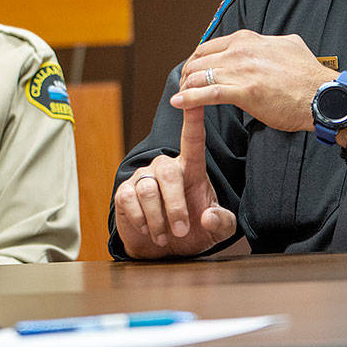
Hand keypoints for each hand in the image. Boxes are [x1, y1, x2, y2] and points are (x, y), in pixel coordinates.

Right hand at [113, 102, 235, 258]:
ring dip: (158, 219)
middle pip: (168, 173)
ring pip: (148, 190)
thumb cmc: (193, 230)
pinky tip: (147, 230)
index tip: (193, 97)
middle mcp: (166, 167)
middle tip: (181, 230)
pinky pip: (129, 199)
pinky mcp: (125, 192)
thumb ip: (222, 223)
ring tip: (165, 235)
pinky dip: (141, 219)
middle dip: (176, 206)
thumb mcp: (216, 231)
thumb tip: (207, 217)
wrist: (164, 249)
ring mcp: (144, 178)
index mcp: (191, 169)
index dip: (193, 117)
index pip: (192, 138)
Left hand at [170, 30, 336, 131]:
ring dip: (185, 88)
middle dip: (187, 75)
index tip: (194, 72)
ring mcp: (241, 70)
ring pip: (199, 76)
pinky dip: (189, 98)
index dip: (197, 61)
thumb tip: (268, 43)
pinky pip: (207, 94)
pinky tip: (180, 103)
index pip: (209, 46)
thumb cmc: (308, 76)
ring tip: (180, 97)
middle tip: (184, 87)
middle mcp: (240, 51)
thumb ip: (271, 43)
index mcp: (248, 39)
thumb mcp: (288, 45)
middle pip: (199, 61)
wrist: (322, 95)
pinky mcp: (243, 92)